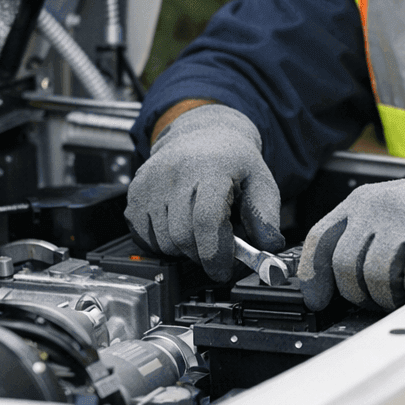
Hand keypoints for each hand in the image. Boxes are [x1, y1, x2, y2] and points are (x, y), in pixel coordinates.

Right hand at [125, 104, 283, 280]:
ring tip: (199, 234)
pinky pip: (144, 236)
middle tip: (216, 253)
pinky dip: (162, 243)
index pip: (206, 220)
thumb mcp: (260, 182)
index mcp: (211, 168)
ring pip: (163, 241)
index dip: (215, 253)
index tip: (223, 270)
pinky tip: (178, 227)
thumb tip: (269, 248)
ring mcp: (151, 181)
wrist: (202, 134)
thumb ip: (266, 217)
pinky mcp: (135, 191)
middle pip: (182, 236)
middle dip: (202, 256)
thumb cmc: (232, 162)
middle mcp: (176, 172)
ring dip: (183, 250)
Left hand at [296, 160, 404, 310]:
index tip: (318, 300)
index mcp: (363, 200)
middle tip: (381, 298)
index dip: (313, 276)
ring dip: (393, 296)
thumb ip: (362, 238)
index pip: (320, 239)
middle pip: (347, 268)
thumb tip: (331, 284)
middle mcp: (380, 206)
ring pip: (378, 280)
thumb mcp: (393, 213)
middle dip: (361, 294)